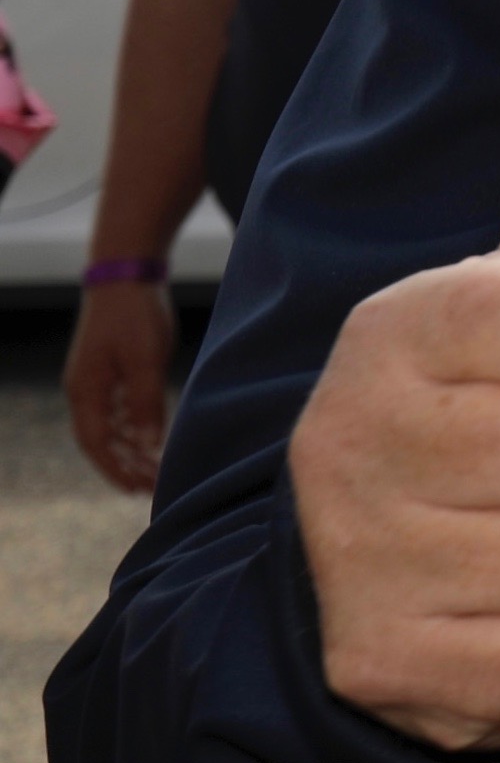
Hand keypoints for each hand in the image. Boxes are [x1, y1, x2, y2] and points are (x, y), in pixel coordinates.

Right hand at [65, 278, 175, 493]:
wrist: (126, 272)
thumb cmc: (136, 314)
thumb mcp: (146, 360)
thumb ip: (147, 403)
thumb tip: (149, 445)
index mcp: (86, 390)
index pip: (96, 443)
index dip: (116, 469)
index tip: (136, 490)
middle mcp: (84, 389)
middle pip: (101, 439)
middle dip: (124, 465)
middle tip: (151, 486)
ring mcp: (94, 378)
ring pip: (109, 424)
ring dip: (129, 447)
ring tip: (152, 467)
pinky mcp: (108, 366)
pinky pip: (115, 407)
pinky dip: (130, 425)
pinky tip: (147, 435)